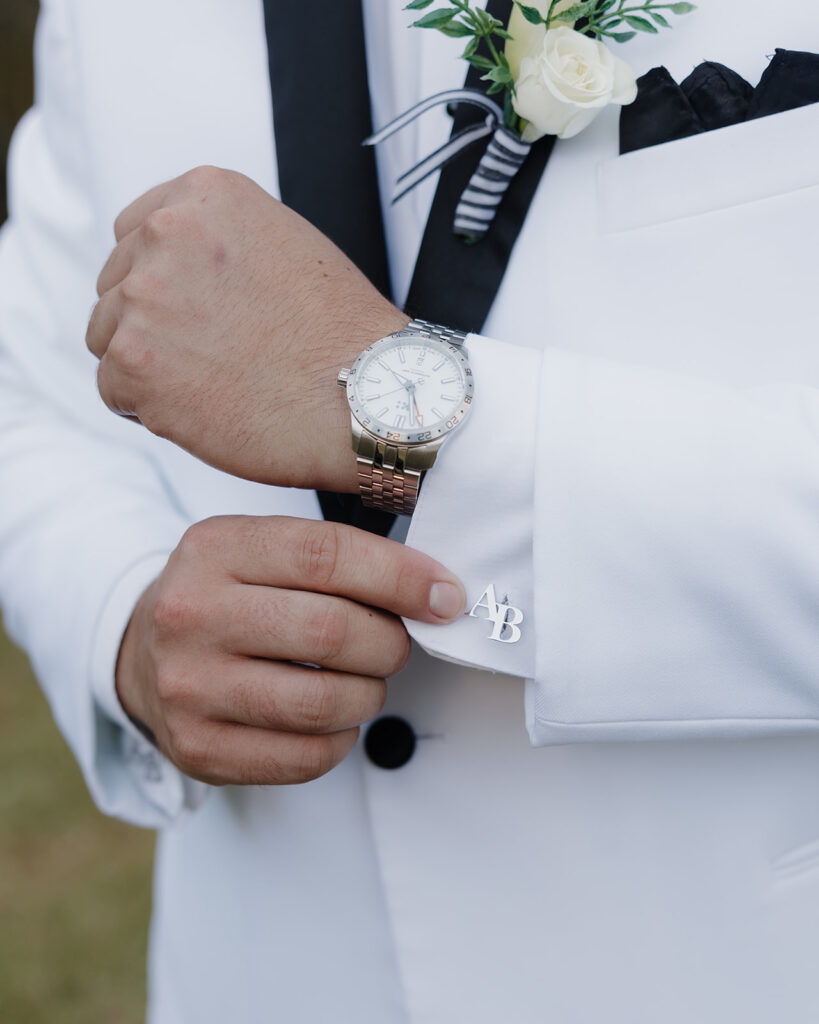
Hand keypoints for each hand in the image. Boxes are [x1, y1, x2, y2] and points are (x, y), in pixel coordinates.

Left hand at [86, 166, 408, 491]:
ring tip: (215, 384)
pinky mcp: (133, 361)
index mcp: (204, 196)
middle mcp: (165, 233)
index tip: (193, 312)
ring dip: (149, 366)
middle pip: (116, 286)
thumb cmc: (342, 337)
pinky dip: (151, 409)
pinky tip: (207, 409)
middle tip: (215, 357)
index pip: (136, 232)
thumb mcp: (287, 244)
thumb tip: (176, 271)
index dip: (163, 282)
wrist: (367, 397)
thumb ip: (220, 243)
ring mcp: (143, 297)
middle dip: (154, 325)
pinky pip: (115, 390)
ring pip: (108, 337)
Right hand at [116, 516, 465, 785]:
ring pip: (323, 701)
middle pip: (331, 632)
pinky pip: (306, 756)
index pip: (326, 556)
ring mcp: (188, 687)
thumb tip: (438, 592)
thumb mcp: (262, 549)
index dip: (400, 578)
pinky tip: (334, 717)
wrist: (145, 656)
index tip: (445, 596)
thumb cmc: (229, 596)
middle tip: (395, 644)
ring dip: (369, 694)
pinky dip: (342, 738)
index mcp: (214, 548)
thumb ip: (339, 558)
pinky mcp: (198, 749)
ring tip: (365, 680)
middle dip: (389, 643)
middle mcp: (190, 614)